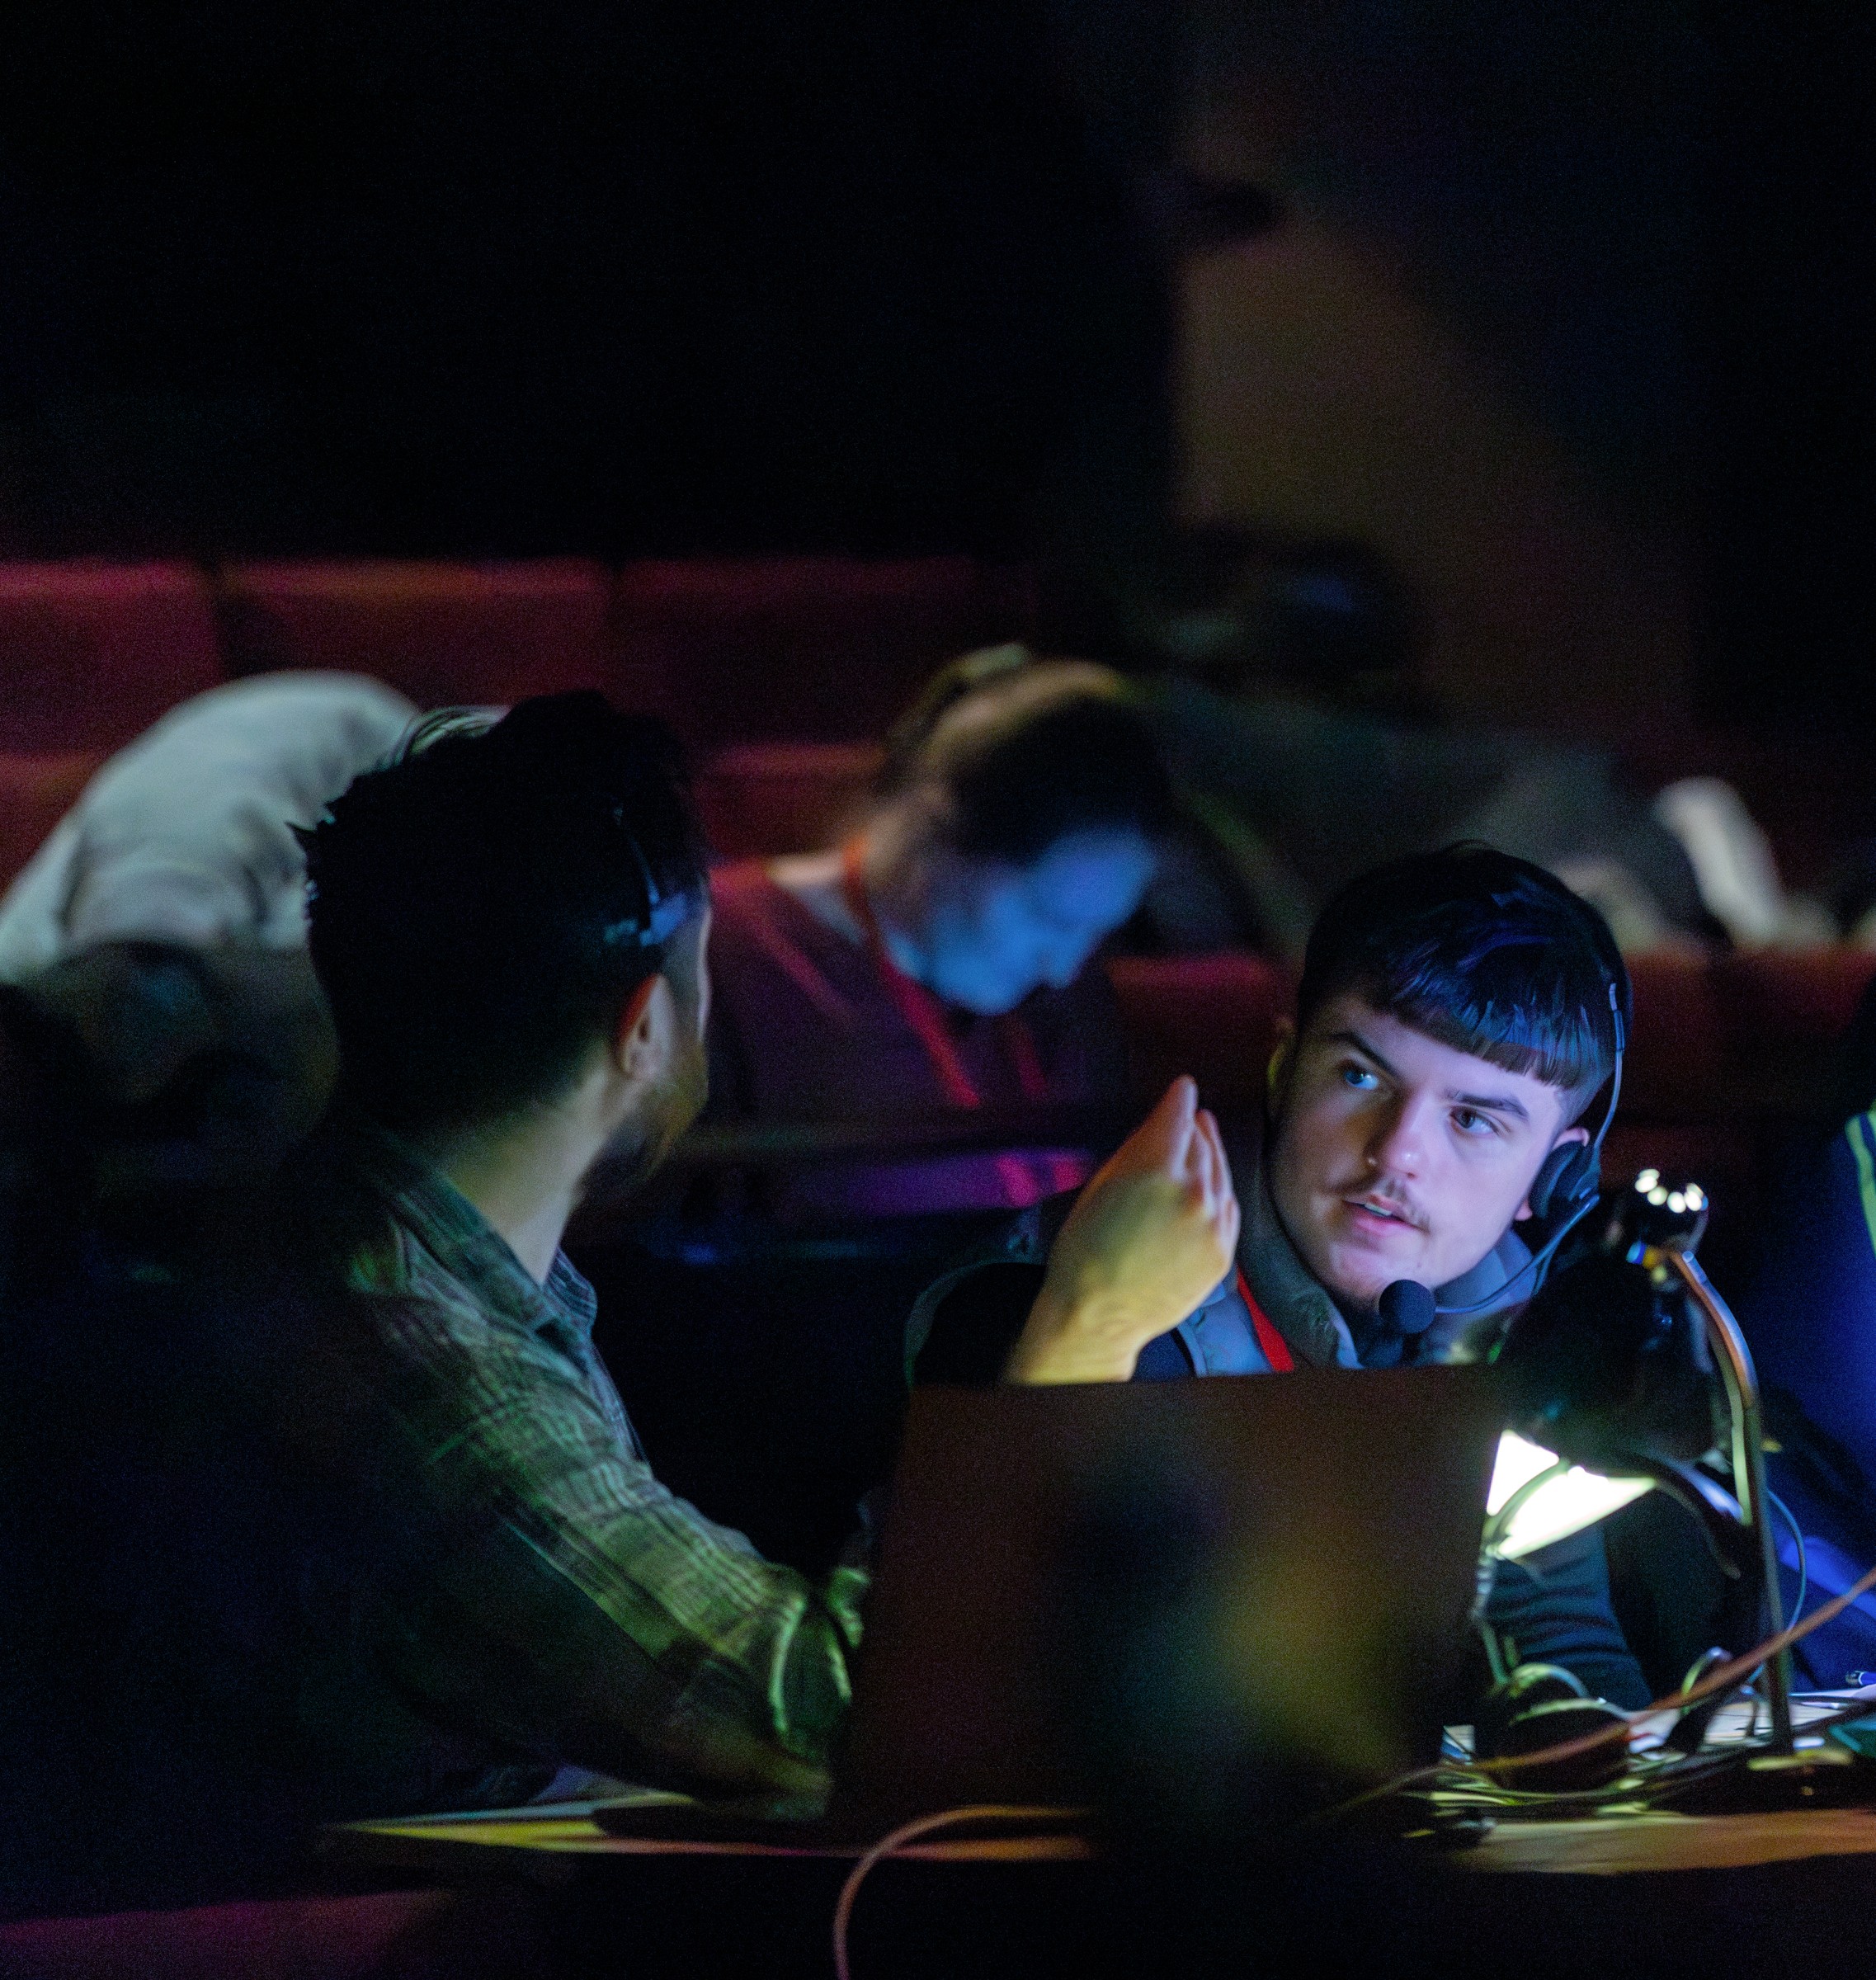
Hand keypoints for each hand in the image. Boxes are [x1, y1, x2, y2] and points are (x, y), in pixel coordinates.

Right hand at [1006, 1076, 1239, 1383]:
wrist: (1099, 1315)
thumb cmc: (1084, 1249)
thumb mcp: (1100, 1186)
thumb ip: (1135, 1150)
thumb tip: (1160, 1125)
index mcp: (1155, 1168)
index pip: (1179, 1115)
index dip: (1180, 1097)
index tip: (1183, 1087)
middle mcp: (1194, 1191)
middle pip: (1202, 1142)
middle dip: (1194, 1126)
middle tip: (1191, 1116)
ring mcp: (1214, 1224)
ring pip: (1220, 1173)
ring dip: (1211, 1154)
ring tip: (1204, 1140)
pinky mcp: (1223, 1252)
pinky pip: (1228, 1208)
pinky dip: (1220, 1190)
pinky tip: (1212, 1184)